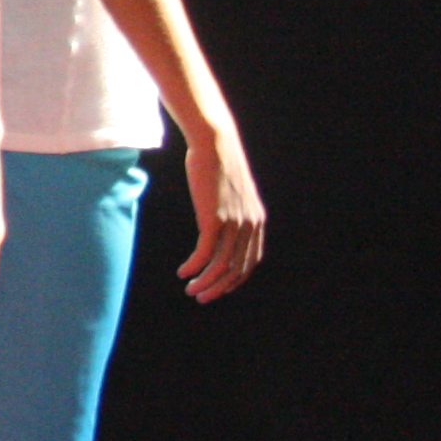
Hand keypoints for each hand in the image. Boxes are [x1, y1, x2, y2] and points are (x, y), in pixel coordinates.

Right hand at [179, 127, 264, 300]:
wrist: (215, 144)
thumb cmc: (218, 164)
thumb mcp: (232, 193)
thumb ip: (231, 212)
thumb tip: (219, 224)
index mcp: (256, 222)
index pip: (249, 262)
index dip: (234, 280)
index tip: (218, 288)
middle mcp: (249, 226)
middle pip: (236, 268)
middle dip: (219, 288)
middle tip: (201, 297)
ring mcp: (234, 223)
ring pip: (221, 265)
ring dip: (205, 282)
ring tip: (190, 290)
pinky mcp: (215, 219)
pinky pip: (205, 252)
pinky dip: (194, 266)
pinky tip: (183, 271)